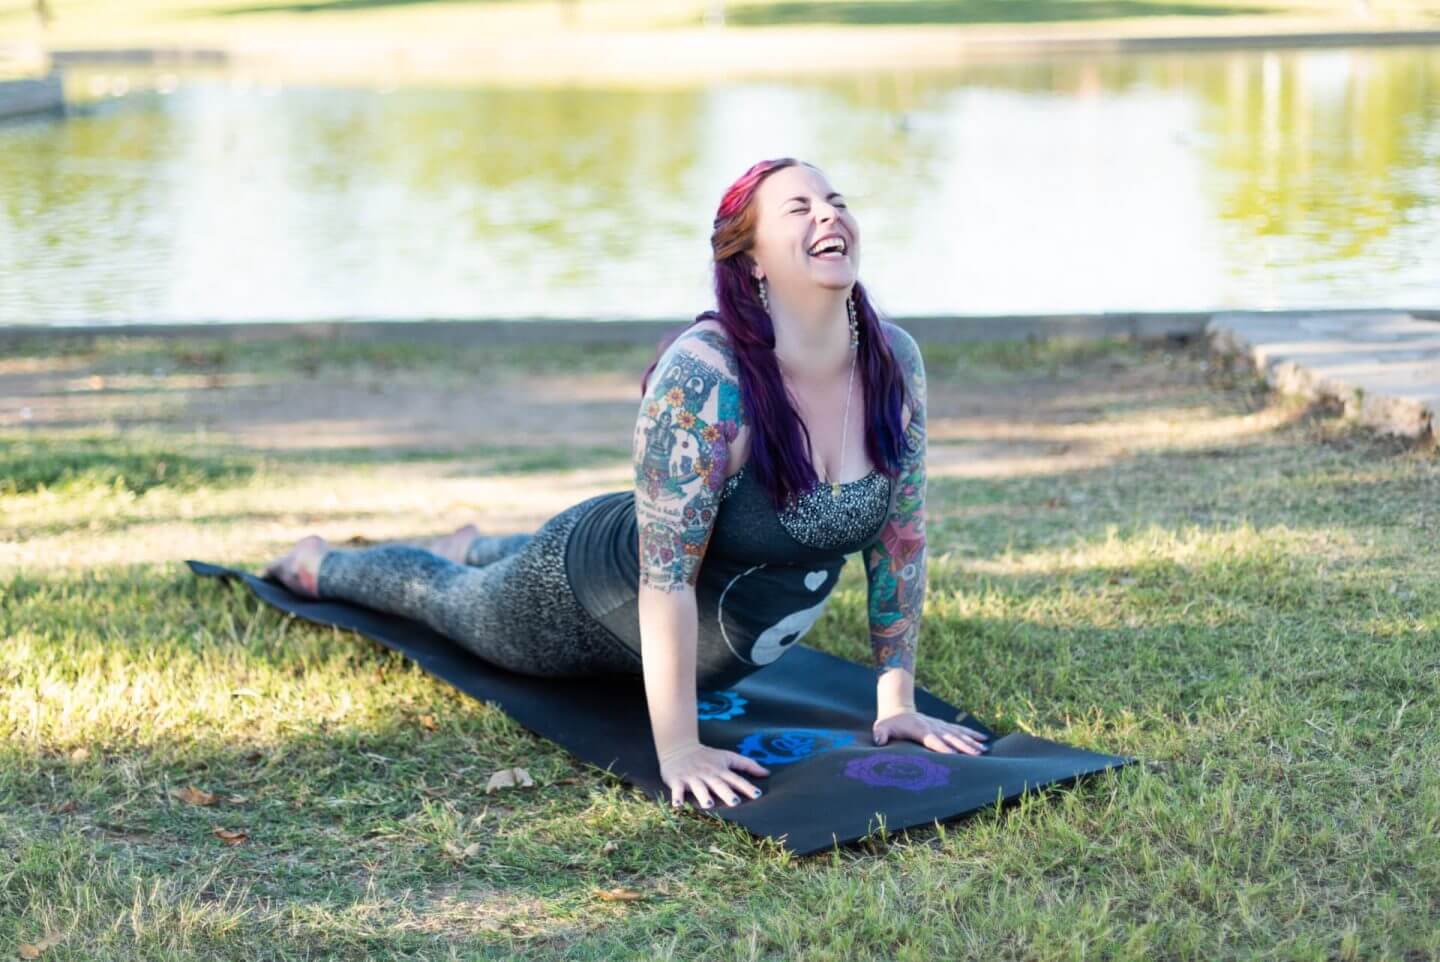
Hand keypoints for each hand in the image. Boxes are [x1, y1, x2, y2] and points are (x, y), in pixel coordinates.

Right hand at [658, 743, 769, 809]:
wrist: (678, 747)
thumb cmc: (707, 756)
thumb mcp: (727, 757)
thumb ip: (747, 764)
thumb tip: (767, 773)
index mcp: (720, 770)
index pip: (736, 779)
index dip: (746, 787)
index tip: (757, 795)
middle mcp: (708, 774)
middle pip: (718, 784)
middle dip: (726, 793)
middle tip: (735, 802)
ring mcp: (692, 777)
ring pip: (699, 788)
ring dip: (703, 795)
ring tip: (708, 804)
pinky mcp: (677, 780)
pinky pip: (677, 790)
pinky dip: (677, 797)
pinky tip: (678, 806)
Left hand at [872, 710, 989, 754]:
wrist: (898, 709)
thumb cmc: (889, 723)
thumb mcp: (881, 727)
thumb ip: (881, 734)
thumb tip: (879, 740)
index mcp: (920, 729)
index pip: (933, 740)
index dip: (943, 747)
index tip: (954, 754)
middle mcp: (933, 726)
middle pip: (950, 737)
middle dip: (964, 746)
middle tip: (978, 755)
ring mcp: (940, 725)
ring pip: (958, 734)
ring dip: (972, 741)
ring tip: (985, 749)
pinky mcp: (944, 725)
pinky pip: (960, 730)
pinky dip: (973, 734)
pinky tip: (984, 739)